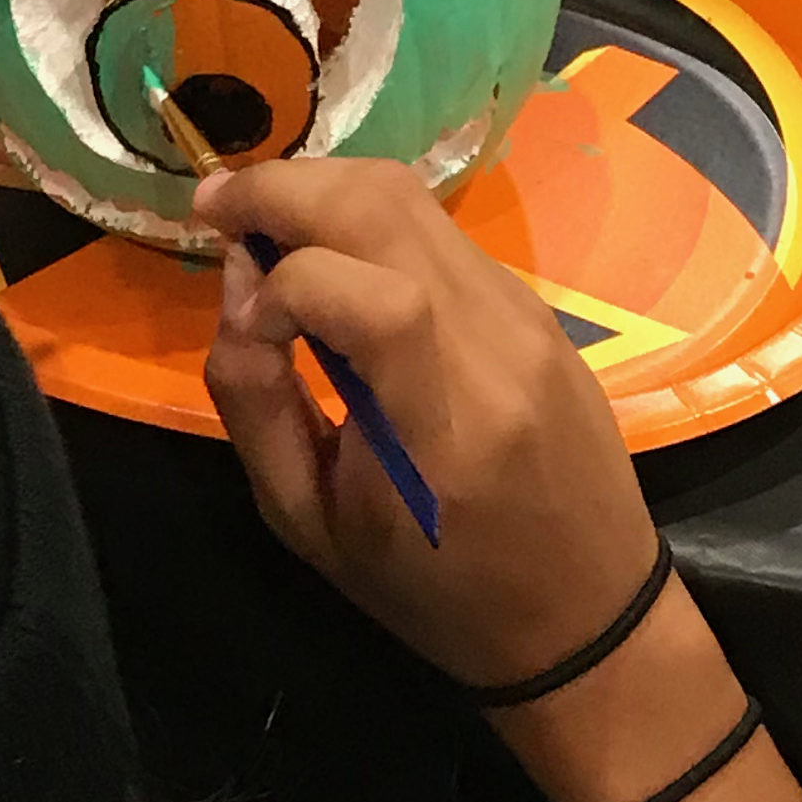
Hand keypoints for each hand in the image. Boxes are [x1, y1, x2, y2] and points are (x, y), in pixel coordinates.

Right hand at [197, 157, 659, 693]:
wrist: (587, 613)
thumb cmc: (437, 593)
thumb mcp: (312, 526)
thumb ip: (256, 403)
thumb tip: (233, 286)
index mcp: (447, 426)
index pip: (371, 294)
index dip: (284, 283)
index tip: (244, 322)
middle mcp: (498, 347)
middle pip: (385, 205)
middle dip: (283, 188)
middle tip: (214, 206)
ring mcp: (527, 315)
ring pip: (414, 200)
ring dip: (324, 191)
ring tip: (260, 223)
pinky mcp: (536, 307)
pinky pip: (441, 235)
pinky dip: (370, 224)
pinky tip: (330, 258)